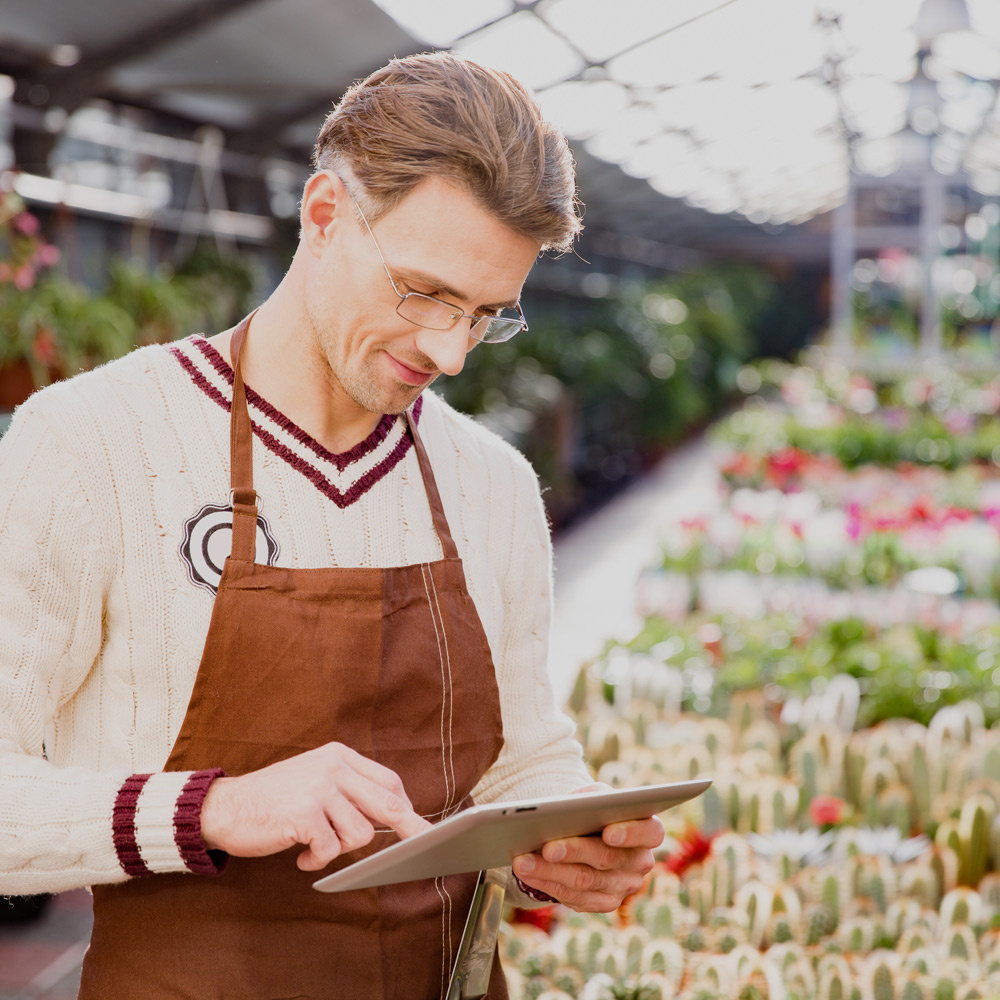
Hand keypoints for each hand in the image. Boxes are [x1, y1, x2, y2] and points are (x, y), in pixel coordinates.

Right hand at [200, 742, 431, 870]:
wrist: (224, 807)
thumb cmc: (274, 801)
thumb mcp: (315, 781)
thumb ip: (348, 791)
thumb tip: (392, 814)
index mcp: (339, 756)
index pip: (388, 780)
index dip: (405, 806)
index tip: (418, 826)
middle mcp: (333, 767)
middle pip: (388, 802)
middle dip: (409, 828)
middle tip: (420, 844)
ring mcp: (319, 788)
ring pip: (361, 833)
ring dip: (340, 849)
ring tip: (315, 846)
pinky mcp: (305, 813)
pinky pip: (331, 849)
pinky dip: (318, 860)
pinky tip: (301, 856)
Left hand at [512, 783, 663, 911]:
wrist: (587, 833)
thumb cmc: (592, 809)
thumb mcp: (595, 796)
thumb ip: (588, 799)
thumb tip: (563, 811)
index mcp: (649, 830)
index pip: (650, 832)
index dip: (630, 833)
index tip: (608, 832)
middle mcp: (641, 862)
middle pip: (607, 858)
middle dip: (574, 852)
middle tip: (547, 847)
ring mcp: (624, 886)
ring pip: (585, 881)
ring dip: (550, 871)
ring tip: (523, 861)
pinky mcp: (605, 902)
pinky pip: (574, 897)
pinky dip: (547, 884)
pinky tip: (527, 874)